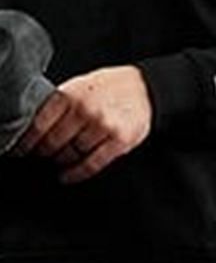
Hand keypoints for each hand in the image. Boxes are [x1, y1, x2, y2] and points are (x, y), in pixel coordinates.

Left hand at [8, 65, 152, 182]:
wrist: (145, 88)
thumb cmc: (108, 88)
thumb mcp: (78, 87)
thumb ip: (57, 105)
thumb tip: (33, 130)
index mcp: (71, 94)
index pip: (38, 126)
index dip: (28, 143)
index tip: (23, 150)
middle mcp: (86, 109)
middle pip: (52, 144)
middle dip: (45, 153)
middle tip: (44, 155)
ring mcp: (103, 126)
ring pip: (70, 155)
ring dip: (62, 161)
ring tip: (61, 159)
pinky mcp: (119, 140)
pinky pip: (90, 165)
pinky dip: (75, 174)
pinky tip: (68, 175)